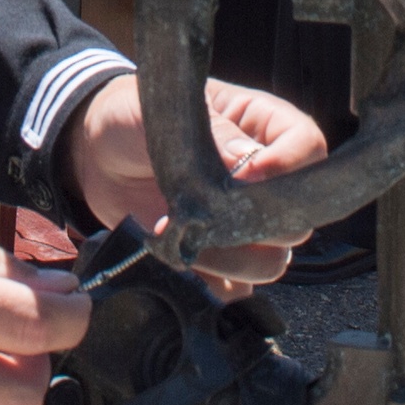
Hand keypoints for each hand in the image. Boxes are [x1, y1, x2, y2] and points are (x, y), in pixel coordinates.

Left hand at [59, 73, 325, 296]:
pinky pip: (239, 288)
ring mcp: (244, 223)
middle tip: (201, 213)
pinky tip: (178, 257)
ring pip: (273, 261)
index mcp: (263, 127)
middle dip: (251, 224)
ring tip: (178, 235)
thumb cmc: (135, 117)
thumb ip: (214, 135)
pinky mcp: (219, 257)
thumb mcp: (170, 115)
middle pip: (297, 218)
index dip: (286, 169)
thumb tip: (252, 163)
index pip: (310, 149)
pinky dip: (212, 284)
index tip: (244, 176)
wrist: (94, 154)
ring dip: (227, 258)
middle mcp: (264, 179)